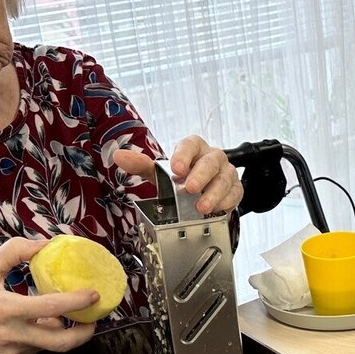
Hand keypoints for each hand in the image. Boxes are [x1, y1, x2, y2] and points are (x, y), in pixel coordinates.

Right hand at [0, 237, 100, 353]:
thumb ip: (17, 250)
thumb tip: (47, 244)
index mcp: (6, 309)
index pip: (51, 308)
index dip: (77, 301)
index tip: (94, 294)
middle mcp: (12, 334)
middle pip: (62, 342)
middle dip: (85, 331)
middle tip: (95, 316)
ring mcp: (14, 350)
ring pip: (52, 343)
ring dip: (63, 328)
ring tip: (65, 312)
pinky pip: (41, 347)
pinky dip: (47, 333)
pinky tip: (42, 320)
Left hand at [112, 135, 243, 214]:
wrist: (200, 192)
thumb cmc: (181, 178)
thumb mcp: (159, 172)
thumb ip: (141, 165)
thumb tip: (119, 155)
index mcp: (194, 148)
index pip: (191, 144)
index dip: (184, 155)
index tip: (176, 168)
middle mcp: (212, 158)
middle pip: (211, 161)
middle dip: (201, 175)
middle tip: (190, 188)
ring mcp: (226, 173)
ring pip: (225, 178)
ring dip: (214, 193)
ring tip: (201, 207)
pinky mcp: (235, 189)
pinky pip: (235, 193)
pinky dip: (227, 201)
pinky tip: (217, 209)